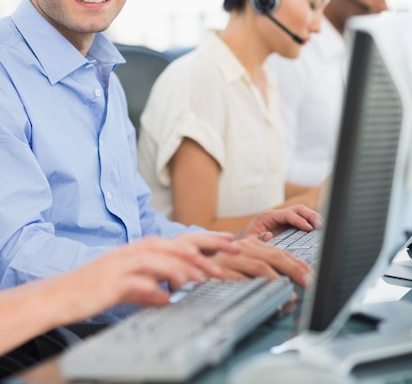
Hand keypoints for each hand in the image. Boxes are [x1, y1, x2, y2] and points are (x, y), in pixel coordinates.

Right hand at [52, 233, 239, 325]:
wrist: (58, 295)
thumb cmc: (90, 290)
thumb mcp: (124, 287)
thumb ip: (145, 288)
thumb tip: (164, 296)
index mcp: (136, 251)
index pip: (174, 242)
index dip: (201, 242)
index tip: (226, 244)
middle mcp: (130, 252)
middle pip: (171, 246)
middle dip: (200, 251)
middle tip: (225, 259)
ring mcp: (120, 265)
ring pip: (157, 259)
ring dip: (181, 267)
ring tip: (202, 278)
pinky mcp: (110, 282)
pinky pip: (136, 281)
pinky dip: (153, 286)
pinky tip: (167, 294)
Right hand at [210, 235, 312, 287]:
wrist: (189, 265)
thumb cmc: (220, 268)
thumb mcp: (242, 261)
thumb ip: (261, 261)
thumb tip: (283, 276)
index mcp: (251, 244)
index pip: (280, 252)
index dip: (297, 263)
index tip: (311, 274)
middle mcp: (243, 247)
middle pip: (275, 256)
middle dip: (295, 269)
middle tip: (309, 281)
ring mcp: (232, 258)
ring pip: (261, 265)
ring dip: (279, 280)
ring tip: (291, 294)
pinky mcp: (223, 270)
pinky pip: (244, 279)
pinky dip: (258, 287)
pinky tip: (268, 295)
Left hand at [237, 204, 322, 240]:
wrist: (238, 246)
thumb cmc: (242, 245)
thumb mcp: (248, 243)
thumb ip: (258, 239)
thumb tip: (269, 235)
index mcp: (267, 217)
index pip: (288, 214)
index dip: (300, 220)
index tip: (309, 229)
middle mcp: (275, 215)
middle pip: (297, 209)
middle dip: (310, 215)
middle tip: (320, 226)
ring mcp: (280, 220)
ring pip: (300, 213)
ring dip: (312, 218)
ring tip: (322, 227)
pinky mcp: (284, 226)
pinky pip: (300, 221)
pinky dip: (309, 223)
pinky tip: (317, 231)